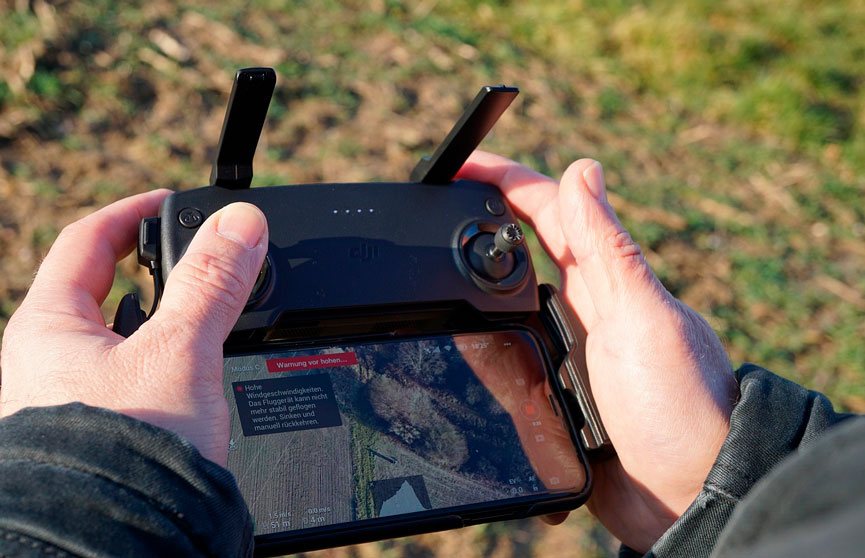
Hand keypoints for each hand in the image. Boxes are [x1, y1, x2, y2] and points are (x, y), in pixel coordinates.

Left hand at [0, 191, 267, 465]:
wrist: (116, 547)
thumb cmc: (125, 457)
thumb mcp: (180, 354)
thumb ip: (212, 285)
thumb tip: (240, 223)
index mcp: (48, 329)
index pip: (85, 242)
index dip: (131, 212)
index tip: (173, 202)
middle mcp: (47, 363)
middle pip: (102, 289)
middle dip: (154, 269)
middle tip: (202, 260)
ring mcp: (70, 400)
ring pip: (121, 337)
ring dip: (164, 320)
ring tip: (209, 320)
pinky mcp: (99, 432)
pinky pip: (132, 377)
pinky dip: (167, 362)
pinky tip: (196, 378)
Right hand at [458, 152, 737, 551]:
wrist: (693, 497)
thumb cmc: (682, 406)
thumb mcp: (640, 318)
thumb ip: (609, 250)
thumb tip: (584, 167)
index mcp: (604, 280)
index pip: (546, 211)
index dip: (502, 181)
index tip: (457, 165)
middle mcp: (583, 311)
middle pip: (518, 255)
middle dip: (475, 228)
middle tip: (429, 216)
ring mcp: (566, 355)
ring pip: (503, 312)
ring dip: (470, 295)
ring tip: (428, 281)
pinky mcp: (553, 398)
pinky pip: (503, 369)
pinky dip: (481, 354)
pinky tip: (455, 350)